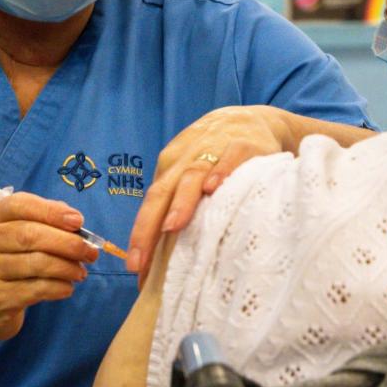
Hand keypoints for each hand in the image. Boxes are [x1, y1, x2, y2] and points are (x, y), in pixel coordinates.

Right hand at [0, 193, 98, 342]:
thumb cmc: (6, 261)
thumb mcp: (16, 236)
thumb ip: (44, 223)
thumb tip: (76, 222)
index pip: (18, 205)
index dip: (51, 211)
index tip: (78, 221)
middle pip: (29, 235)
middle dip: (66, 242)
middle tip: (90, 252)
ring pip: (36, 264)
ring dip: (67, 267)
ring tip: (81, 272)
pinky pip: (36, 289)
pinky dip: (58, 287)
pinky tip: (67, 287)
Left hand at [127, 105, 292, 283]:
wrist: (252, 117)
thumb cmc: (217, 153)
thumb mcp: (191, 172)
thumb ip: (178, 202)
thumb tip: (162, 252)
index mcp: (170, 168)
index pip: (150, 205)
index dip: (140, 236)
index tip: (135, 268)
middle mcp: (186, 159)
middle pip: (161, 193)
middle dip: (147, 227)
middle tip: (139, 261)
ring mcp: (213, 149)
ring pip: (192, 176)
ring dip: (182, 201)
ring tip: (172, 226)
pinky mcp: (243, 144)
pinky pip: (230, 157)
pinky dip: (220, 170)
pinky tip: (214, 188)